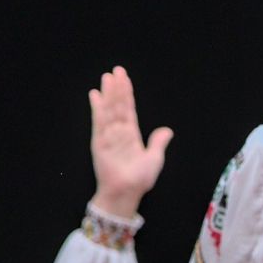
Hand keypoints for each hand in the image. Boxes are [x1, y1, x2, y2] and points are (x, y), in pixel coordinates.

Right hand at [89, 67, 171, 218]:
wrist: (127, 193)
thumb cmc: (139, 179)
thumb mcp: (154, 159)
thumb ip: (158, 143)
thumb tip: (167, 130)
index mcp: (132, 135)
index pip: (129, 110)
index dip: (128, 95)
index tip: (125, 79)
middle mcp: (119, 133)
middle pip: (118, 106)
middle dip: (118, 88)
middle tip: (116, 70)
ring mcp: (109, 136)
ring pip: (110, 110)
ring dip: (109, 94)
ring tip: (107, 77)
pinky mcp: (100, 142)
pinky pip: (99, 122)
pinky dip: (98, 109)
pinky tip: (95, 95)